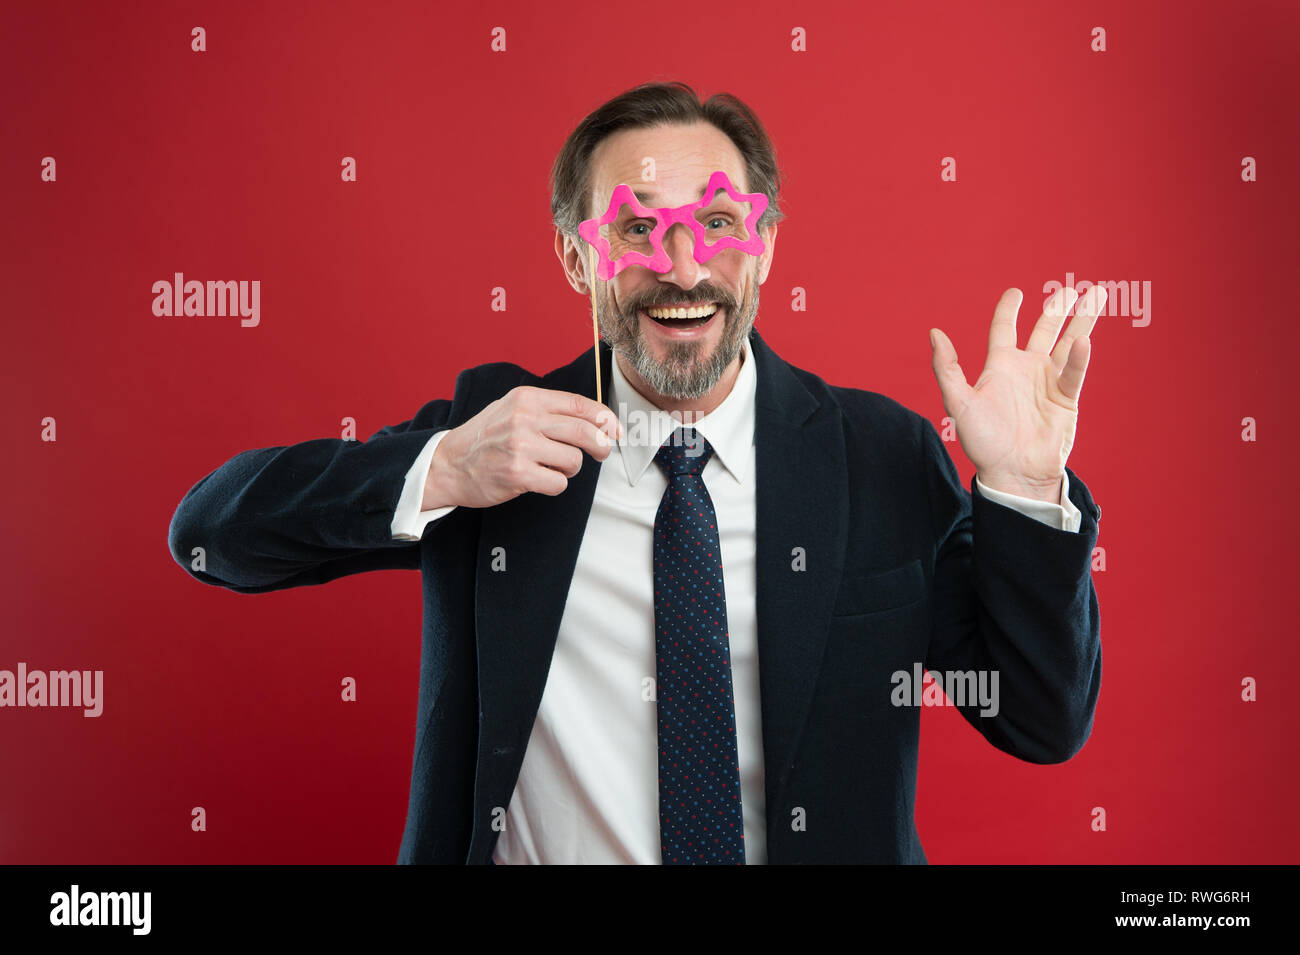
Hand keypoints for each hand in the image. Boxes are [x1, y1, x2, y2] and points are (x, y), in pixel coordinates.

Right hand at [422, 386, 622, 509]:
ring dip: (569, 468)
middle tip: (602, 453)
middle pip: (584, 432)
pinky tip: (538, 480)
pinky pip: (559, 483)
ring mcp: (520, 446)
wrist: (448, 464)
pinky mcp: (517, 474)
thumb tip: (597, 420)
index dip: (605, 419)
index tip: (616, 430)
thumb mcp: (513, 409)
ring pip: (574, 460)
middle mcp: (524, 418)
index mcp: (527, 398)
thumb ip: (549, 410)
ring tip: (549, 467)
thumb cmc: (486, 438)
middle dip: (601, 446)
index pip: (580, 404)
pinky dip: (555, 485)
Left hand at [929, 285, 1105, 502]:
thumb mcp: (959, 403)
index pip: (1004, 329)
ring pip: (1068, 343)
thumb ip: (947, 368)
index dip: (1008, 310)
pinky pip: (1074, 372)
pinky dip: (1080, 357)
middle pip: (1044, 330)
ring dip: (1082, 320)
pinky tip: (1084, 339)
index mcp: (1000, 366)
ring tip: (1096, 294)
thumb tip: (935, 333)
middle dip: (1056, 309)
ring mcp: (1048, 382)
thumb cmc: (983, 442)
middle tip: (1067, 289)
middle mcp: (1026, 370)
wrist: (1012, 474)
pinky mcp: (1066, 399)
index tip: (1015, 293)